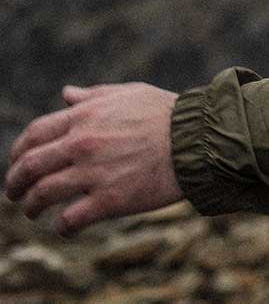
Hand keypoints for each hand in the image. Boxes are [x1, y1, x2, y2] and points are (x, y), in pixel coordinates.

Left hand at [5, 84, 182, 232]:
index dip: (17, 152)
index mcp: (85, 117)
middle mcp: (83, 144)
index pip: (34, 135)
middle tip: (14, 193)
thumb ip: (94, 95)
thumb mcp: (130, 94)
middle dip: (15, 184)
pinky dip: (61, 227)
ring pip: (43, 195)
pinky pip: (70, 220)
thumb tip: (67, 93)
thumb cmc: (167, 114)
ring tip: (33, 212)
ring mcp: (94, 173)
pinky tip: (65, 227)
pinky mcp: (110, 200)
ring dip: (31, 207)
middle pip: (29, 167)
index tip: (16, 163)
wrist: (200, 140)